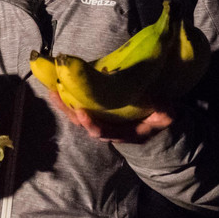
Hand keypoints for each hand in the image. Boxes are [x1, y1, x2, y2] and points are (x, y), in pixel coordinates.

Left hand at [46, 89, 174, 143]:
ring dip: (64, 104)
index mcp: (123, 133)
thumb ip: (162, 111)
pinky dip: (68, 97)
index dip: (91, 124)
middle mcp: (109, 129)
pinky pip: (79, 105)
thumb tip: (157, 103)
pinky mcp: (96, 110)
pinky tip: (58, 84)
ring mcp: (101, 120)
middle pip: (83, 124)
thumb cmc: (159, 115)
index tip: (82, 112)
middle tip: (57, 96)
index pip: (103, 132)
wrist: (157, 115)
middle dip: (69, 112)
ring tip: (52, 90)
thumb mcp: (166, 114)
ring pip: (78, 115)